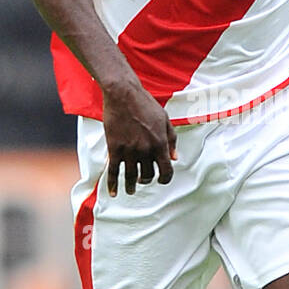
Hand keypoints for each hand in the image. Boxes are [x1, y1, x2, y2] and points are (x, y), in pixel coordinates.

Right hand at [102, 79, 176, 195]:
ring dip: (131, 186)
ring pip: (131, 176)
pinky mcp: (114, 148)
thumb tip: (175, 158)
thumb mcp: (165, 119)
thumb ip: (171, 140)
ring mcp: (129, 151)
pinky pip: (113, 171)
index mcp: (160, 144)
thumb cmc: (145, 104)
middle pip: (148, 175)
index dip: (165, 179)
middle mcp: (145, 150)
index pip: (166, 171)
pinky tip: (114, 193)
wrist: (123, 94)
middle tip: (143, 179)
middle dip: (147, 179)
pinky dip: (113, 184)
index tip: (161, 180)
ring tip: (131, 190)